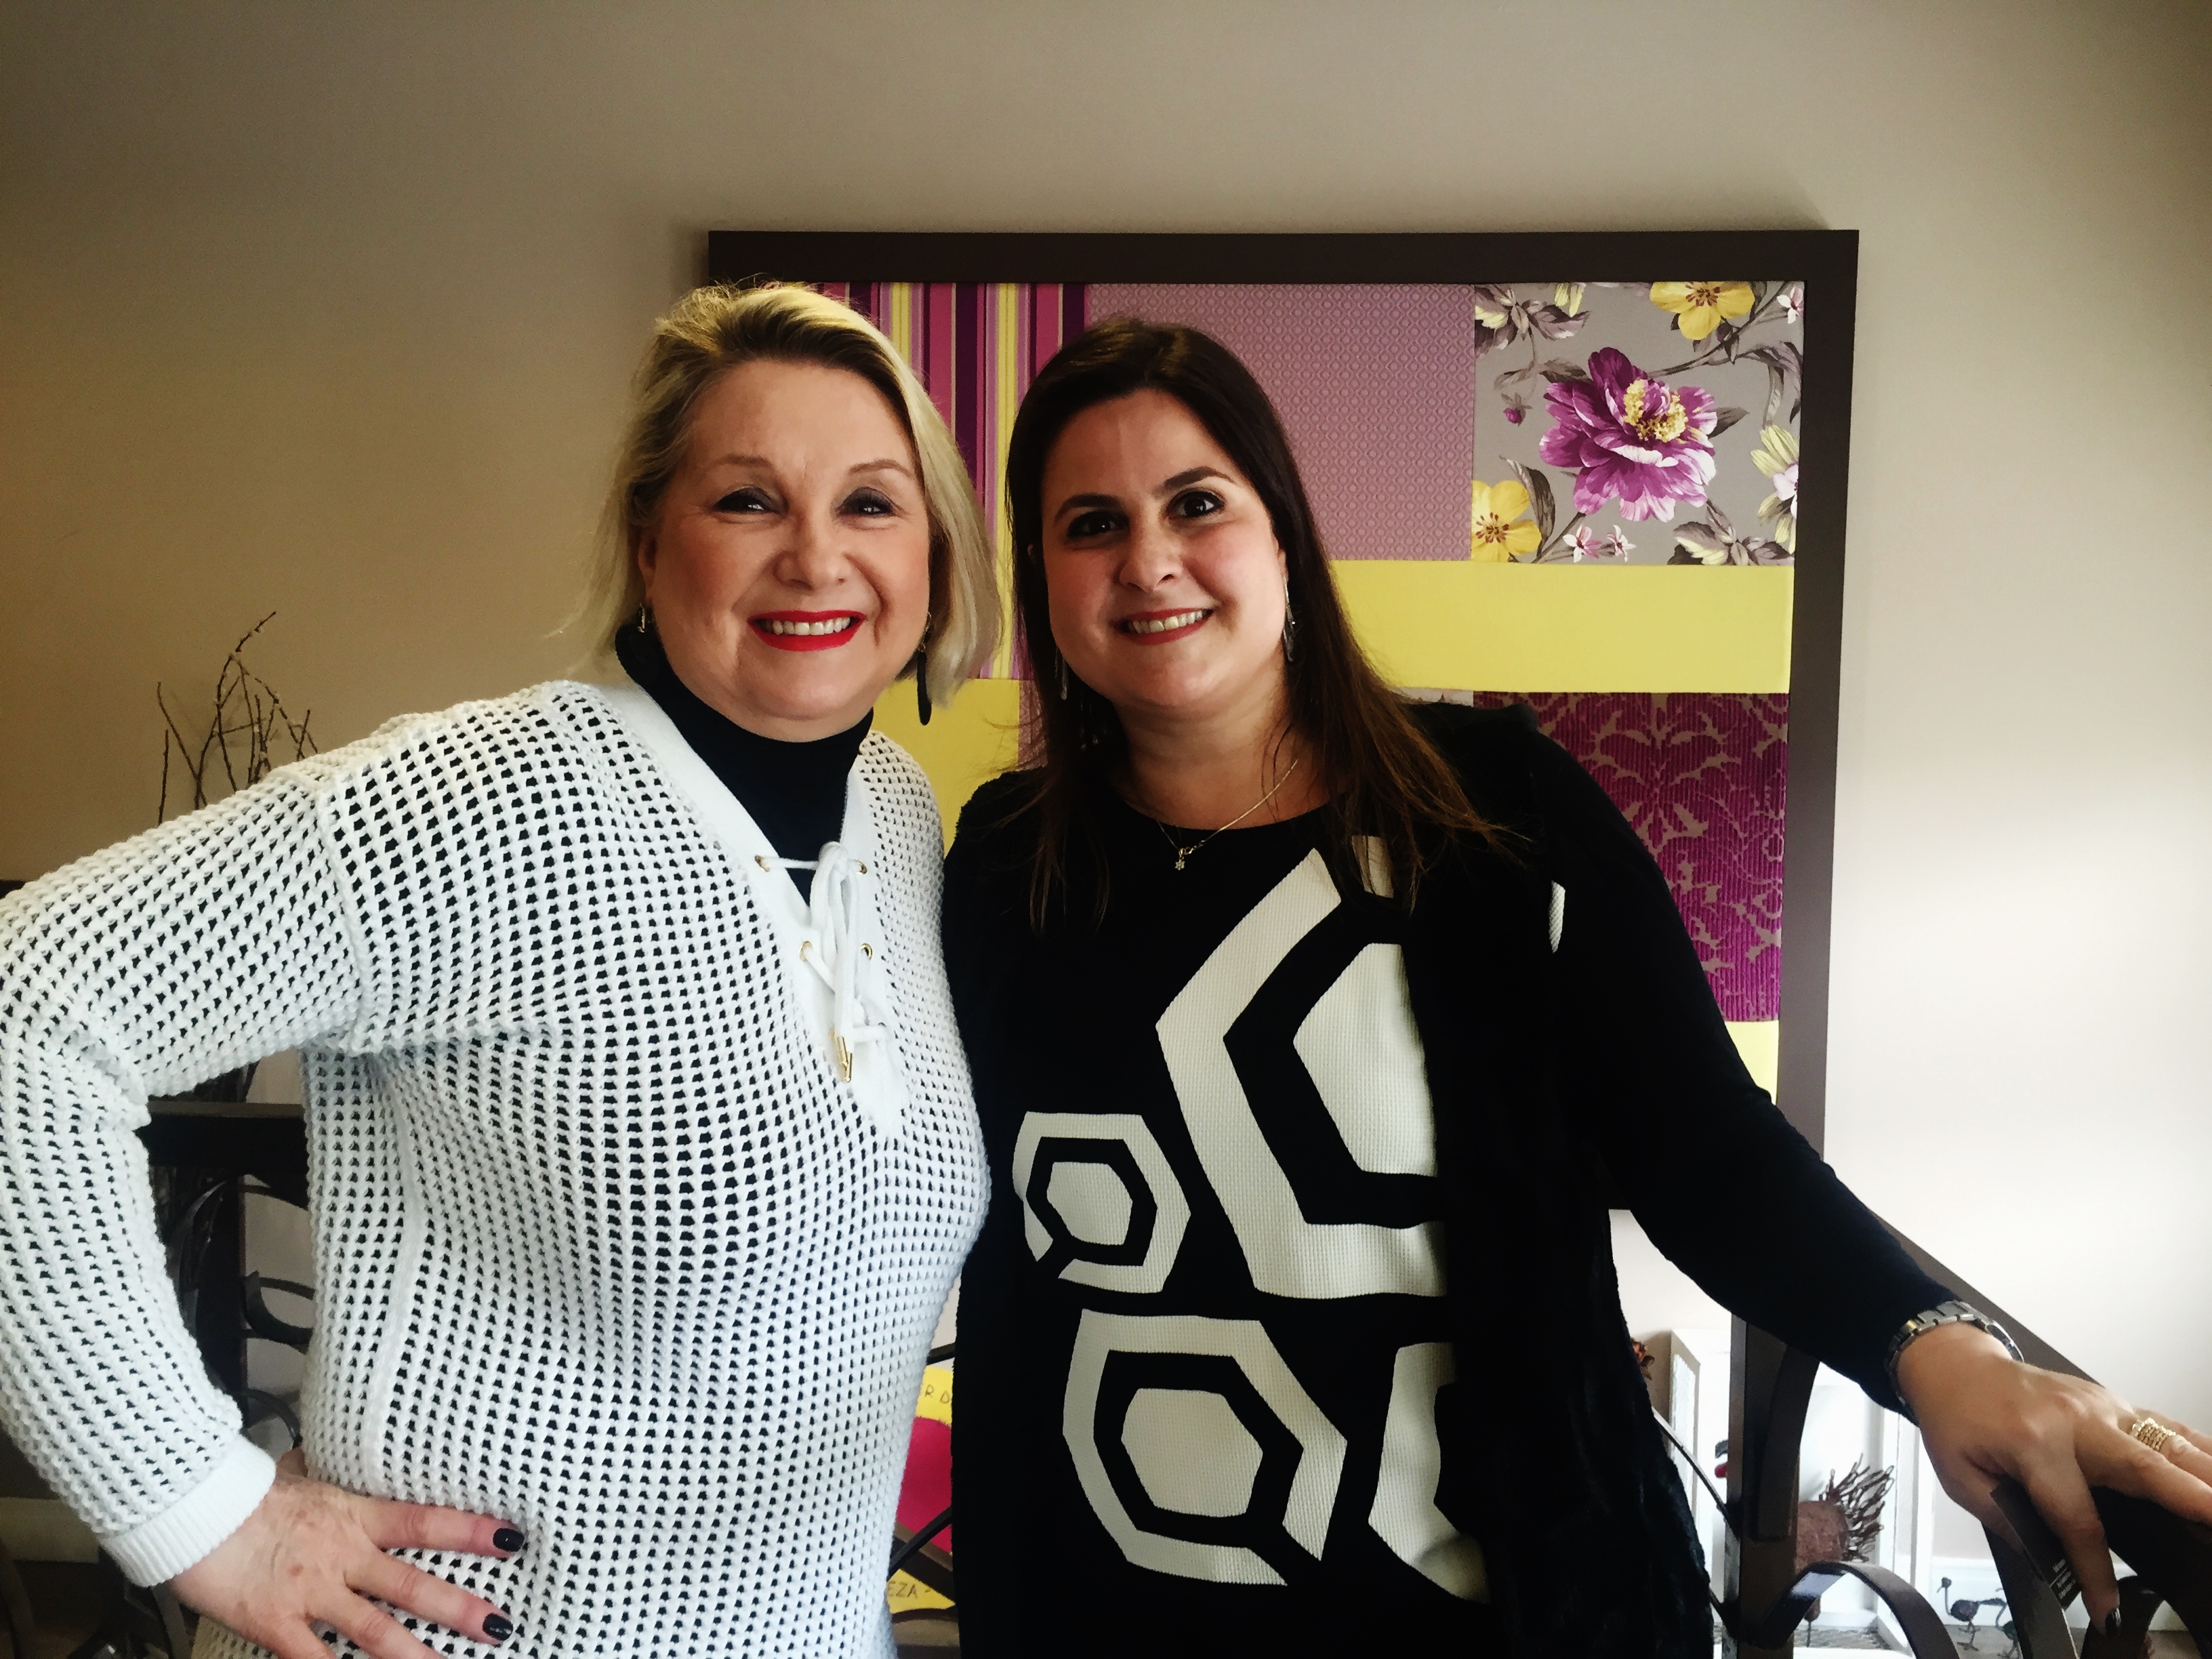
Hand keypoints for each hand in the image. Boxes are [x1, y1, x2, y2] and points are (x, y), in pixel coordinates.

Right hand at [170, 1449, 520, 1658]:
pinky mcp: (275, 1623)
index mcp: (353, 1516)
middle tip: (499, 1625)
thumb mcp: (297, 1476)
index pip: (424, 1521)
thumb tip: (324, 1458)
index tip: (511, 1540)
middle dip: (458, 1608)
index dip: (470, 1532)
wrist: (194, 1508)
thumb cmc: (244, 1493)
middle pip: (412, 1585)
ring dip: (415, 1656)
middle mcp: (341, 1555)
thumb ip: (322, 1476)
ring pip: (374, 1630)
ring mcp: (311, 1592)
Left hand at [1898, 1323, 2211, 1629]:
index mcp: (2032, 1441)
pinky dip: (2200, 1449)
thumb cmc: (1956, 1418)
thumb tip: (2049, 1558)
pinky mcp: (2113, 1403)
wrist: (1955, 1366)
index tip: (2105, 1606)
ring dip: (2204, 1475)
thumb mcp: (1960, 1476)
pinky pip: (2165, 1426)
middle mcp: (2074, 1420)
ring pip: (2166, 1442)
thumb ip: (2004, 1518)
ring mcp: (2101, 1406)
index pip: (2076, 1517)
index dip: (2095, 1568)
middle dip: (2187, 1500)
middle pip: (2142, 1466)